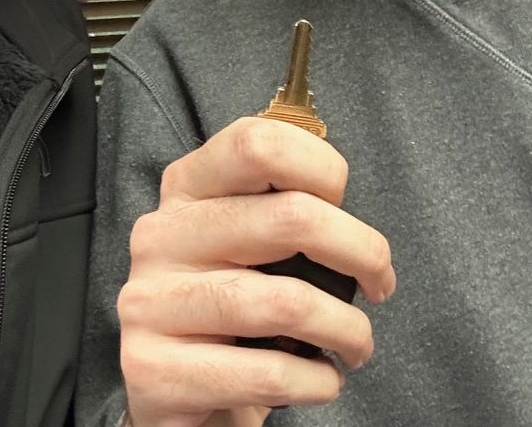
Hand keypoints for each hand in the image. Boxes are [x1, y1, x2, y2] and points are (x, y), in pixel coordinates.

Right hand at [117, 116, 395, 426]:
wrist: (165, 388)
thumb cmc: (224, 301)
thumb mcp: (235, 237)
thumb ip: (274, 204)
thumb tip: (345, 204)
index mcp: (187, 186)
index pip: (257, 143)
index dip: (321, 167)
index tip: (345, 207)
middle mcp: (162, 235)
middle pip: (290, 217)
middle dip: (361, 252)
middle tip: (379, 282)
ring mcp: (152, 302)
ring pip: (286, 302)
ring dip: (346, 329)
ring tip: (356, 344)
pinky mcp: (156, 370)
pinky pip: (268, 372)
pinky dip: (316, 381)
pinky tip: (321, 380)